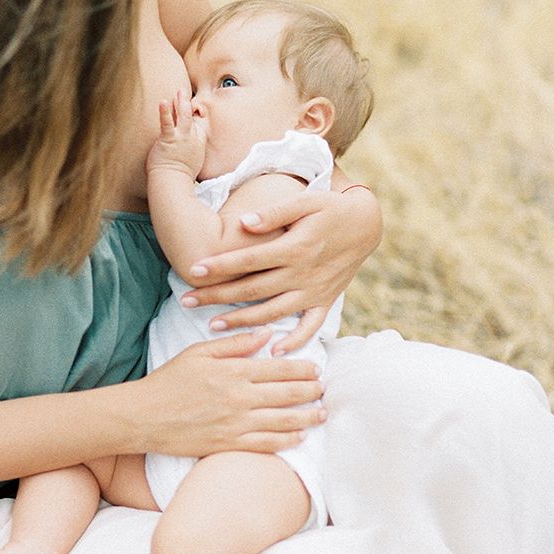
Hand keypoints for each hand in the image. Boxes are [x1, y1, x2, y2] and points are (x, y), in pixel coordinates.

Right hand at [137, 330, 326, 454]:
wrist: (142, 416)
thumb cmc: (169, 381)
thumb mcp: (199, 352)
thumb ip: (235, 344)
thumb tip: (266, 335)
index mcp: (233, 371)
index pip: (278, 368)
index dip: (302, 369)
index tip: (316, 369)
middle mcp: (239, 398)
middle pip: (287, 394)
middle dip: (310, 391)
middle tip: (324, 389)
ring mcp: (235, 424)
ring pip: (283, 421)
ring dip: (307, 417)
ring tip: (322, 413)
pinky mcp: (229, 445)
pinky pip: (266, 444)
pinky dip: (286, 441)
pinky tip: (300, 438)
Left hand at [146, 90, 205, 179]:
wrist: (173, 183)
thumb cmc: (179, 177)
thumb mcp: (192, 162)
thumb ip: (191, 152)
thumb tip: (187, 151)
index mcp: (198, 144)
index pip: (196, 126)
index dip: (192, 118)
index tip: (189, 110)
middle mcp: (192, 139)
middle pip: (191, 117)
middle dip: (187, 103)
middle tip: (183, 92)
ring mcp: (181, 138)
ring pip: (183, 116)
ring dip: (181, 102)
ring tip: (179, 90)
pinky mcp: (169, 140)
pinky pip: (167, 123)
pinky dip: (165, 112)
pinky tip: (163, 101)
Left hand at [182, 186, 381, 350]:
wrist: (366, 223)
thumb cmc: (330, 208)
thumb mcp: (306, 201)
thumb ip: (275, 213)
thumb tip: (244, 223)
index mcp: (294, 248)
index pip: (248, 259)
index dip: (220, 265)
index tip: (193, 270)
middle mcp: (302, 273)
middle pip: (252, 289)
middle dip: (218, 296)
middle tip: (186, 301)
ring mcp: (314, 291)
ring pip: (272, 311)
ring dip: (242, 321)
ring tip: (212, 326)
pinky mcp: (325, 301)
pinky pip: (310, 327)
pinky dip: (294, 342)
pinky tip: (273, 351)